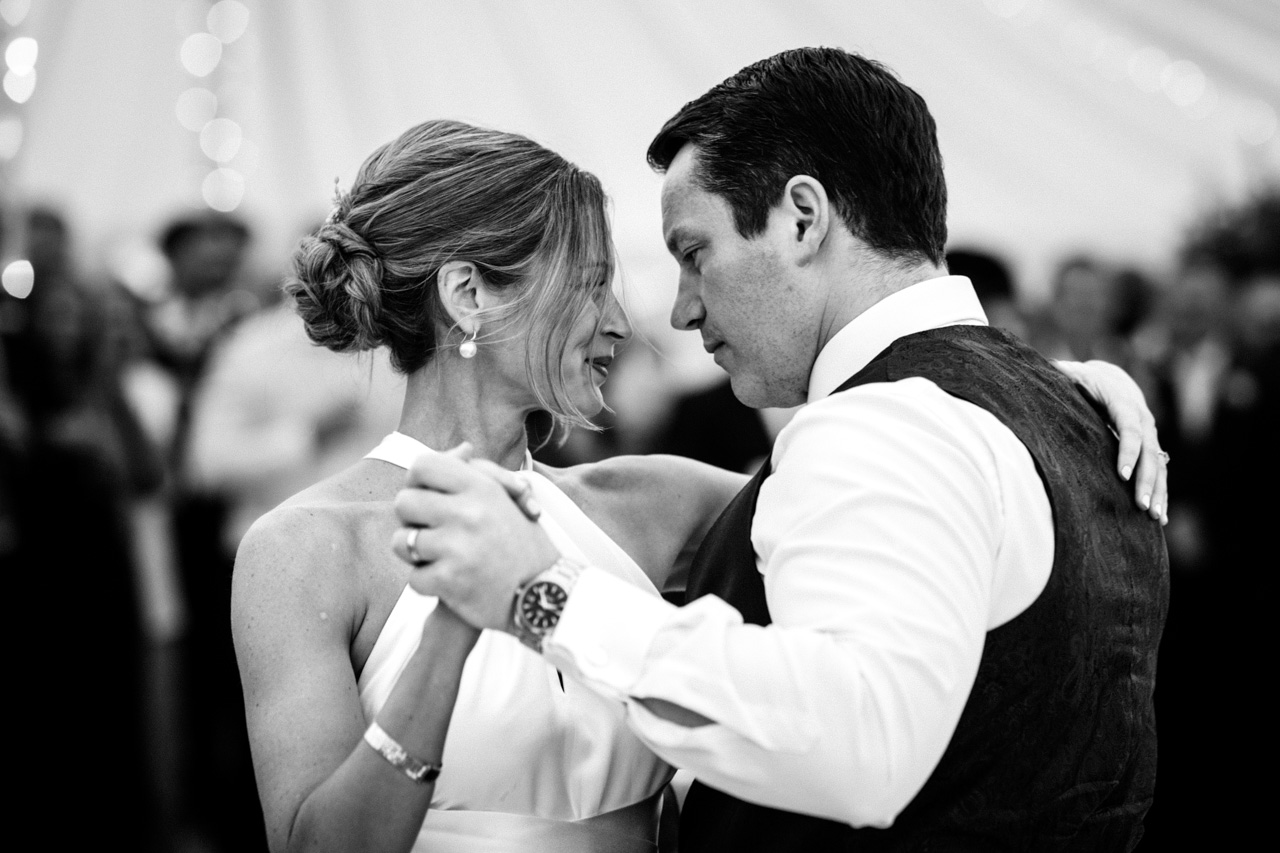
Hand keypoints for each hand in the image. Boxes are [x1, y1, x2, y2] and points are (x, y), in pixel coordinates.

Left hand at [391, 446, 560, 630]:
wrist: (544, 594)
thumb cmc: (524, 546)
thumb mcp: (508, 500)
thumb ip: (480, 474)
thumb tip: (462, 449)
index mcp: (481, 487)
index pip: (423, 466)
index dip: (417, 482)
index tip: (427, 497)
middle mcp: (467, 512)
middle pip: (404, 502)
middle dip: (411, 520)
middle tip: (429, 532)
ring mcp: (457, 547)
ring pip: (402, 542)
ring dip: (416, 554)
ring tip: (438, 558)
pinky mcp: (450, 580)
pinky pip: (414, 577)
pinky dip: (428, 584)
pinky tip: (448, 584)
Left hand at [1056, 359, 1168, 523]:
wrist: (1114, 380)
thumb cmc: (1086, 380)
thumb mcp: (1073, 374)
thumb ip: (1063, 374)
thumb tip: (1050, 369)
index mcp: (1124, 403)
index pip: (1130, 429)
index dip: (1128, 451)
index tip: (1122, 475)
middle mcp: (1144, 420)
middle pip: (1150, 453)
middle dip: (1147, 480)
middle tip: (1141, 506)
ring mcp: (1151, 435)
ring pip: (1160, 465)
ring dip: (1159, 491)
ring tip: (1155, 517)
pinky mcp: (1152, 448)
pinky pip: (1161, 472)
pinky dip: (1162, 493)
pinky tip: (1161, 517)